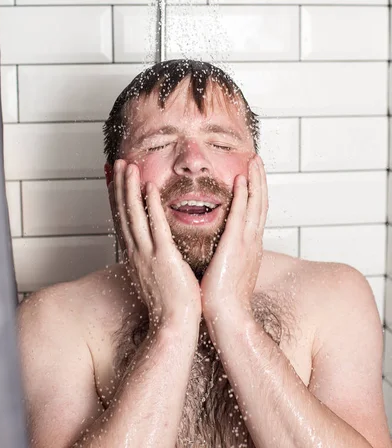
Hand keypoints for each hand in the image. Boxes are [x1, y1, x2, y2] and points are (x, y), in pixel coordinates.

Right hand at [108, 159, 201, 327]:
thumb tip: (157, 250)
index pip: (124, 221)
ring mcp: (148, 254)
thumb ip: (155, 260)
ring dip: (130, 189)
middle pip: (124, 213)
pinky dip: (150, 206)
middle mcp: (137, 253)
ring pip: (135, 215)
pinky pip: (155, 227)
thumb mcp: (156, 278)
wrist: (174, 326)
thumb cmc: (170, 305)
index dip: (119, 198)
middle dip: (120, 186)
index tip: (118, 180)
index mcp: (137, 256)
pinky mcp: (164, 258)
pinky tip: (149, 188)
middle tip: (119, 164)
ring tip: (129, 167)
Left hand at [200, 154, 267, 317]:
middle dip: (259, 180)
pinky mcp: (236, 246)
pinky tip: (241, 180)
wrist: (227, 319)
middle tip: (257, 160)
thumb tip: (219, 249)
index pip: (254, 213)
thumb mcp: (227, 271)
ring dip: (255, 180)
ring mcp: (246, 243)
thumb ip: (226, 256)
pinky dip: (244, 196)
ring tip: (253, 161)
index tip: (251, 176)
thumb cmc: (223, 300)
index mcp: (248, 247)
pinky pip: (241, 215)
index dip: (255, 192)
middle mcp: (251, 241)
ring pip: (255, 204)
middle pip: (260, 203)